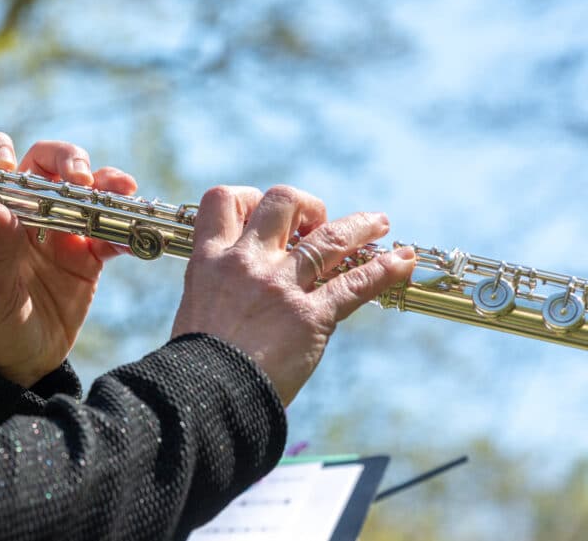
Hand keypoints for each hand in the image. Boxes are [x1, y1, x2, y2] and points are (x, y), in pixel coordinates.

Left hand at [0, 132, 136, 387]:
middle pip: (47, 163)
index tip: (8, 163)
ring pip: (87, 189)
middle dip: (67, 159)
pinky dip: (126, 228)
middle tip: (80, 178)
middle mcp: (28, 212)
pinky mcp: (89, 254)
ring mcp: (62, 229)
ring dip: (106, 183)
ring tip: (122, 189)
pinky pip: (112, 230)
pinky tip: (135, 235)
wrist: (21, 363)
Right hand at [171, 185, 415, 405]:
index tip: (263, 213)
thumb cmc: (195, 366)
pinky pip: (355, 283)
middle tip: (316, 223)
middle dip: (306, 205)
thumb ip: (219, 288)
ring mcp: (279, 286)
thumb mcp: (196, 310)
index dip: (248, 198)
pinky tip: (402, 262)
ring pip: (329, 236)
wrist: (205, 398)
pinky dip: (384, 270)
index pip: (224, 200)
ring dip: (360, 226)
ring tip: (379, 224)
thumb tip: (239, 286)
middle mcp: (245, 263)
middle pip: (281, 201)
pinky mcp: (310, 317)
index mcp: (209, 260)